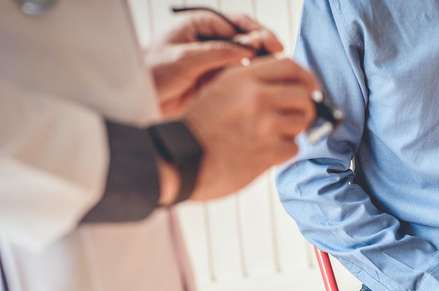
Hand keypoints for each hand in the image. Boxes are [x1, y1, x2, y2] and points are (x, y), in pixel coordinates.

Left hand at [146, 12, 282, 116]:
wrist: (138, 100)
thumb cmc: (151, 73)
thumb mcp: (183, 58)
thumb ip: (217, 52)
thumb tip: (248, 50)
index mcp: (201, 25)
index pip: (238, 24)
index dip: (258, 33)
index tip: (273, 45)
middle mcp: (212, 40)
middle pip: (247, 39)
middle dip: (265, 47)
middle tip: (280, 58)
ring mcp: (216, 61)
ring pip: (248, 59)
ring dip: (263, 65)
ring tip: (277, 73)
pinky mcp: (218, 81)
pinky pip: (242, 77)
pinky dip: (254, 80)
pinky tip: (265, 86)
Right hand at [182, 57, 318, 200]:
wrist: (178, 158)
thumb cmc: (197, 127)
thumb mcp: (218, 90)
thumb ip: (249, 83)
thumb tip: (286, 85)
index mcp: (244, 78)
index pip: (291, 66)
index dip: (306, 78)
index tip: (310, 89)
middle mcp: (257, 97)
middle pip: (304, 95)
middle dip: (306, 107)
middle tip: (298, 117)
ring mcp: (264, 125)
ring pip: (301, 122)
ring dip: (293, 131)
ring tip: (275, 136)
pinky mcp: (267, 152)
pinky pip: (293, 148)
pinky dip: (283, 152)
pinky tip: (265, 153)